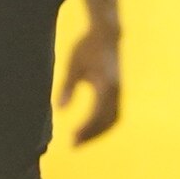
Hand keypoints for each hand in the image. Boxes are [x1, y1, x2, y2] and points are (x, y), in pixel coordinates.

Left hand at [57, 27, 120, 144]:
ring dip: (98, 132)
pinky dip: (103, 124)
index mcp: (107, 85)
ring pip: (113, 119)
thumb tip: (60, 109)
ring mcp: (119, 91)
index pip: (97, 114)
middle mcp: (116, 90)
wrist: (107, 34)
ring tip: (79, 140)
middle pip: (108, 121)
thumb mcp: (73, 65)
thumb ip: (67, 86)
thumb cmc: (87, 47)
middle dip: (92, 134)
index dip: (86, 129)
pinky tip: (89, 129)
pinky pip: (114, 113)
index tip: (72, 138)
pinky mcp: (118, 91)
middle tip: (73, 145)